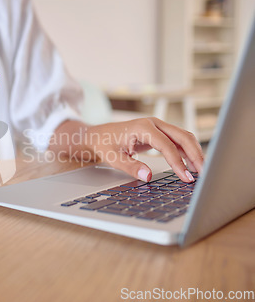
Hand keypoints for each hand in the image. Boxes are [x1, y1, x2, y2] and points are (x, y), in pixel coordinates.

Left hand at [84, 117, 203, 182]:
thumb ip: (130, 166)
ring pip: (183, 137)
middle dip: (195, 155)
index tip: (185, 177)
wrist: (97, 135)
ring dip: (194, 152)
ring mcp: (157, 127)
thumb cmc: (104, 144)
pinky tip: (191, 165)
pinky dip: (187, 151)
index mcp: (142, 128)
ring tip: (201, 172)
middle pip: (182, 136)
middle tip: (204, 173)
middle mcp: (153, 123)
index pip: (167, 145)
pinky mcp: (159, 132)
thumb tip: (147, 176)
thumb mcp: (113, 158)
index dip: (178, 162)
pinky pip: (178, 140)